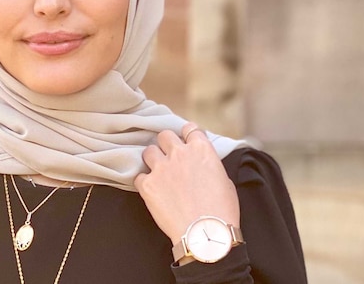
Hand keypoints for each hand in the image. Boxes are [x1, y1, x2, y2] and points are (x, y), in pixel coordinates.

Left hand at [134, 123, 239, 244]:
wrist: (205, 234)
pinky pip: (138, 176)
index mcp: (201, 150)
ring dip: (153, 160)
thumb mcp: (225, 180)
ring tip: (158, 172)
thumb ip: (209, 165)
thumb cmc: (221, 211)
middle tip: (170, 157)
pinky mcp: (147, 184)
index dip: (187, 135)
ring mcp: (161, 168)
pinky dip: (143, 182)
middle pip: (165, 135)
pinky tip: (151, 191)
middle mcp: (179, 153)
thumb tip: (203, 165)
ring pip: (148, 151)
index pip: (189, 129)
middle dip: (167, 145)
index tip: (186, 142)